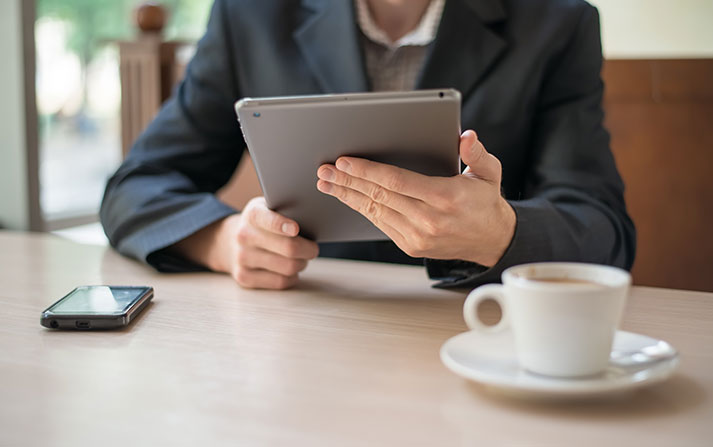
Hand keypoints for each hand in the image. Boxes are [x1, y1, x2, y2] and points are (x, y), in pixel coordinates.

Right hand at [172, 197, 318, 288]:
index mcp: (252, 214)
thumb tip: (314, 220)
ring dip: (301, 264)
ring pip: (288, 267)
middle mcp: (244, 235)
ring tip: (301, 258)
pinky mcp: (244, 277)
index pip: (267, 219)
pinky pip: (280, 282)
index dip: (282, 225)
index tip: (295, 229)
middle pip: (288, 248)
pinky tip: (290, 270)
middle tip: (313, 248)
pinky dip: (292, 277)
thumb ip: (287, 210)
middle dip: (308, 249)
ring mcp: (242, 258)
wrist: (230, 241)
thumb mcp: (269, 208)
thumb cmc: (262, 224)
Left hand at [316, 130, 515, 266]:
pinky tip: (348, 197)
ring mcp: (418, 236)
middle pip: (378, 196)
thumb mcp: (489, 173)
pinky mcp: (411, 246)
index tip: (344, 161)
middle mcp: (428, 220)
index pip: (396, 181)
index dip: (367, 171)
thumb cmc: (485, 202)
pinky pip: (380, 224)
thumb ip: (477, 153)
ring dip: (348, 196)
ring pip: (374, 212)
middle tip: (324, 170)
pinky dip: (362, 209)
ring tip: (327, 183)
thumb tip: (466, 136)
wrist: (493, 241)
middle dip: (348, 182)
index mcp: (444, 197)